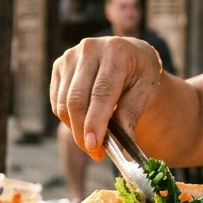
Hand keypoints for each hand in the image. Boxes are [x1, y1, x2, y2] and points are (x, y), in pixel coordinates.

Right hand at [50, 36, 163, 159]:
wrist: (130, 54)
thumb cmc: (140, 75)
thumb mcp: (145, 93)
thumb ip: (130, 116)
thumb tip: (122, 150)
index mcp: (116, 51)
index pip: (101, 92)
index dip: (95, 121)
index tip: (94, 147)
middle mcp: (89, 49)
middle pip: (76, 99)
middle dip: (82, 132)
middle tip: (95, 153)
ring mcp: (70, 56)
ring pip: (64, 104)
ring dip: (75, 129)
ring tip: (94, 141)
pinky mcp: (59, 66)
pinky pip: (57, 102)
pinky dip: (69, 120)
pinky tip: (85, 123)